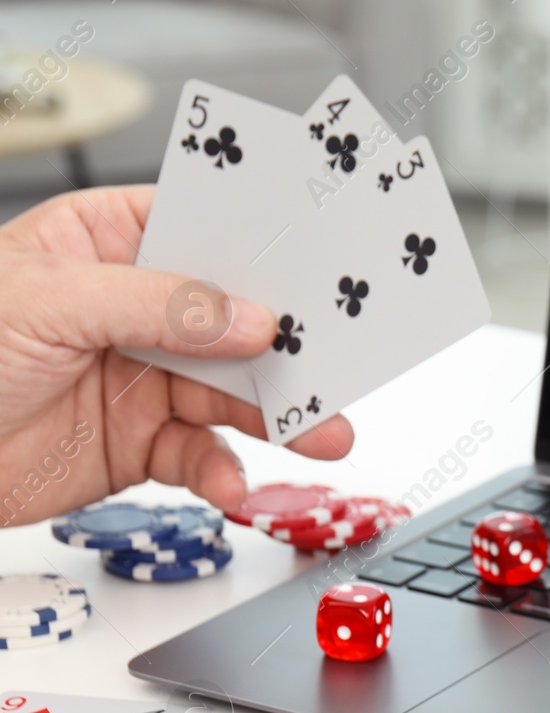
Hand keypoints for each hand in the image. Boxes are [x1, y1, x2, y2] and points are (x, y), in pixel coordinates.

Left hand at [0, 186, 353, 524]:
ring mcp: (144, 379)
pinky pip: (203, 457)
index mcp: (107, 243)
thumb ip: (156, 306)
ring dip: (282, 417)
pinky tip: (229, 482)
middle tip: (340, 365)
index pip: (206, 230)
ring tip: (321, 437)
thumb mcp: (46, 304)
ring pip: (236, 395)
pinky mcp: (141, 446)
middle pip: (239, 320)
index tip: (327, 265)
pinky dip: (224, 472)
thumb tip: (248, 316)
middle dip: (293, 346)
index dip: (268, 246)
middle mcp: (136, 310)